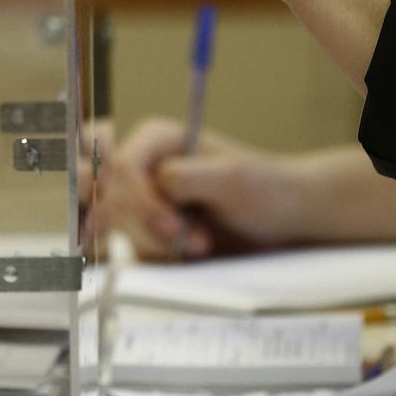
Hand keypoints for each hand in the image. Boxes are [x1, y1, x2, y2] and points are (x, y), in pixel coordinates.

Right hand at [87, 117, 315, 261]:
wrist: (285, 218)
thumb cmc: (265, 187)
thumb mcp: (231, 178)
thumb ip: (186, 175)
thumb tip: (155, 182)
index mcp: (156, 139)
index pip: (122, 168)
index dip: (141, 201)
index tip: (174, 227)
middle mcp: (144, 166)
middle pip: (110, 197)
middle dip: (141, 223)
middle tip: (178, 238)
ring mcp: (146, 199)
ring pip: (123, 228)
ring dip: (161, 244)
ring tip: (203, 244)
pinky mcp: (153, 228)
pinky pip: (135, 248)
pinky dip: (160, 256)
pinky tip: (189, 252)